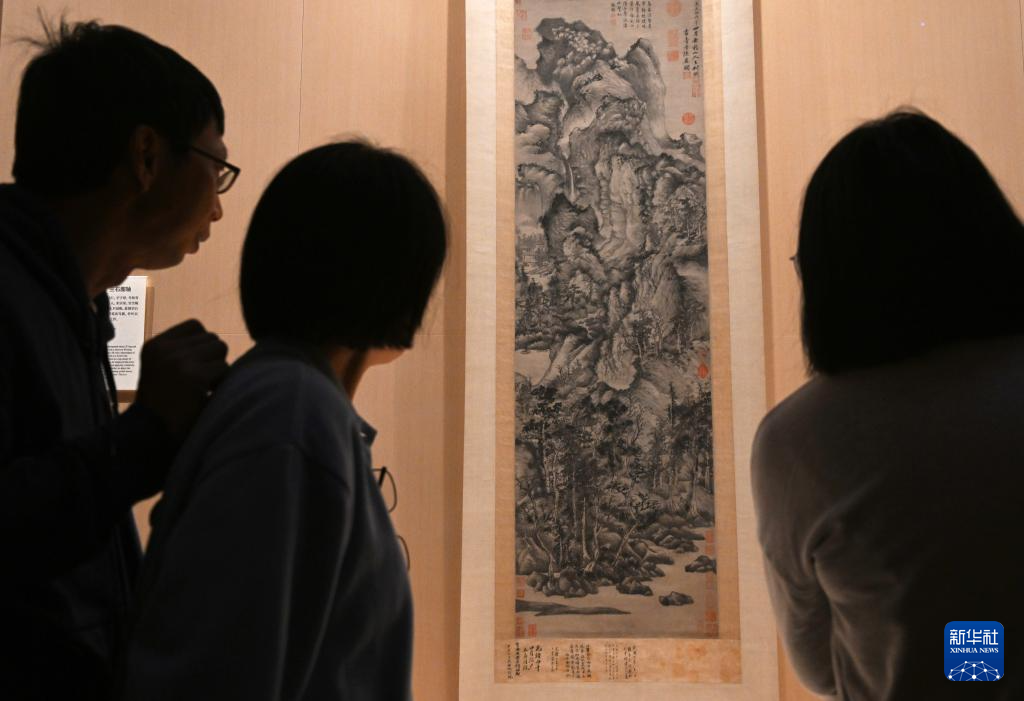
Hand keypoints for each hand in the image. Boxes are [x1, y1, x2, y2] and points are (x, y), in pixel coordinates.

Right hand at [134, 320, 228, 438]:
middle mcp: (164, 349)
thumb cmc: (161, 406)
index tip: (197, 366)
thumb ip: (182, 352)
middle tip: (201, 382)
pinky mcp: (194, 376)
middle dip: (213, 359)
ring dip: (219, 369)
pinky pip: (225, 369)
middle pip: (212, 338)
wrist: (150, 436)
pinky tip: (207, 396)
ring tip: (204, 388)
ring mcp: (178, 361)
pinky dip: (222, 383)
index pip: (195, 326)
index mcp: (155, 345)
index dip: (203, 345)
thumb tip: (217, 343)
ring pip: (220, 349)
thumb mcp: (161, 369)